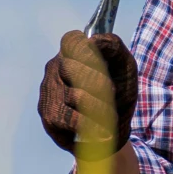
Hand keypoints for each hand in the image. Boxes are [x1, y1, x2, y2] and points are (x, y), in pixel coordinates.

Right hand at [38, 30, 137, 158]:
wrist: (116, 124)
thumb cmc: (119, 89)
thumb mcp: (124, 64)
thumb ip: (113, 47)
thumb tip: (95, 40)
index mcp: (72, 51)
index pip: (71, 41)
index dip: (88, 51)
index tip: (104, 63)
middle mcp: (55, 68)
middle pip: (71, 68)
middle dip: (99, 83)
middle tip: (114, 93)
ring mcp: (49, 92)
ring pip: (74, 96)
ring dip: (99, 108)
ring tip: (112, 116)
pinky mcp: (48, 116)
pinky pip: (68, 119)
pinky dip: (91, 126)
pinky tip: (104, 133)